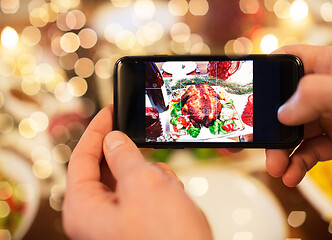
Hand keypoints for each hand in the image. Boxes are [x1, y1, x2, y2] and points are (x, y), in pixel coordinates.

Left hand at [62, 105, 211, 239]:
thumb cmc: (166, 239)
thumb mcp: (143, 185)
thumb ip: (123, 156)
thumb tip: (113, 139)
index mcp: (84, 208)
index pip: (82, 158)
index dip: (96, 131)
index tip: (109, 112)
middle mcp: (96, 217)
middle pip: (108, 170)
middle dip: (133, 161)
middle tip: (147, 151)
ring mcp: (117, 222)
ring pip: (131, 181)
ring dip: (151, 178)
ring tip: (167, 191)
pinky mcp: (137, 225)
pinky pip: (145, 195)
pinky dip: (160, 191)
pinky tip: (172, 200)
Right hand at [266, 44, 331, 186]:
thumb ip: (315, 93)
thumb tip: (282, 112)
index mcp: (331, 65)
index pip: (289, 61)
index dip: (266, 74)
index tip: (247, 94)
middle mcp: (327, 89)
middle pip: (284, 103)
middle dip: (270, 126)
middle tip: (261, 145)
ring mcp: (331, 116)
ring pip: (294, 131)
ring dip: (282, 152)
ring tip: (277, 169)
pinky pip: (310, 151)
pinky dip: (298, 164)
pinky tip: (293, 175)